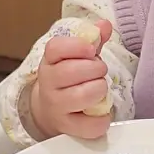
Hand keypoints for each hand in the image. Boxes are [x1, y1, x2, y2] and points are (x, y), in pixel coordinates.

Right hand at [32, 20, 112, 139]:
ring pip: (80, 96)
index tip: (91, 49)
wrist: (50, 109)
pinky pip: (88, 125)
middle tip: (100, 71)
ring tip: (100, 88)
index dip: (77, 46)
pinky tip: (101, 111)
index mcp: (50, 60)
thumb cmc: (69, 78)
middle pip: (71, 71)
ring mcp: (55, 106)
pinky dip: (101, 119)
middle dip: (95, 69)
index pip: (56, 48)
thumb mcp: (77, 55)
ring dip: (99, 90)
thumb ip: (92, 40)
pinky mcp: (66, 127)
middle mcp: (48, 83)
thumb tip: (105, 26)